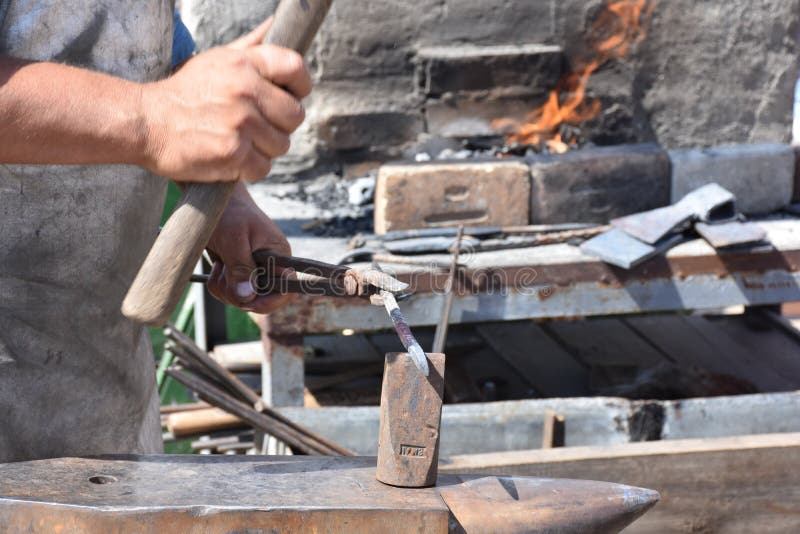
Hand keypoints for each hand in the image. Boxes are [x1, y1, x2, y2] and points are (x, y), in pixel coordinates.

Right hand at [139, 18, 311, 182]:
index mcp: (243, 63)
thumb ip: (249, 47)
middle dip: (281, 125)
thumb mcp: (215, 61)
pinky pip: (264, 167)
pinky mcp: (233, 153)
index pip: (295, 67)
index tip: (292, 96)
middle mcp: (244, 90)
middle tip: (258, 126)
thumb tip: (274, 25)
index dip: (300, 86)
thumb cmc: (184, 93)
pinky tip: (232, 158)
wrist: (145, 122)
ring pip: (281, 144)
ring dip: (264, 149)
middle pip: (295, 115)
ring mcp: (240, 123)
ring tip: (239, 141)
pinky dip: (250, 169)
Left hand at [205, 183, 292, 313]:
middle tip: (223, 274)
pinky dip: (220, 286)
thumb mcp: (234, 241)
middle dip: (239, 294)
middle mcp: (272, 266)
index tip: (246, 299)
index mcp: (280, 256)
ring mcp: (256, 270)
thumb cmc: (228, 213)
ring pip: (244, 298)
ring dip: (226, 289)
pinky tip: (217, 267)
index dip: (269, 301)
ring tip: (219, 266)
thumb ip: (241, 268)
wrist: (214, 200)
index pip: (286, 289)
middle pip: (262, 298)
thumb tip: (247, 296)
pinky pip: (232, 292)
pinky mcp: (241, 272)